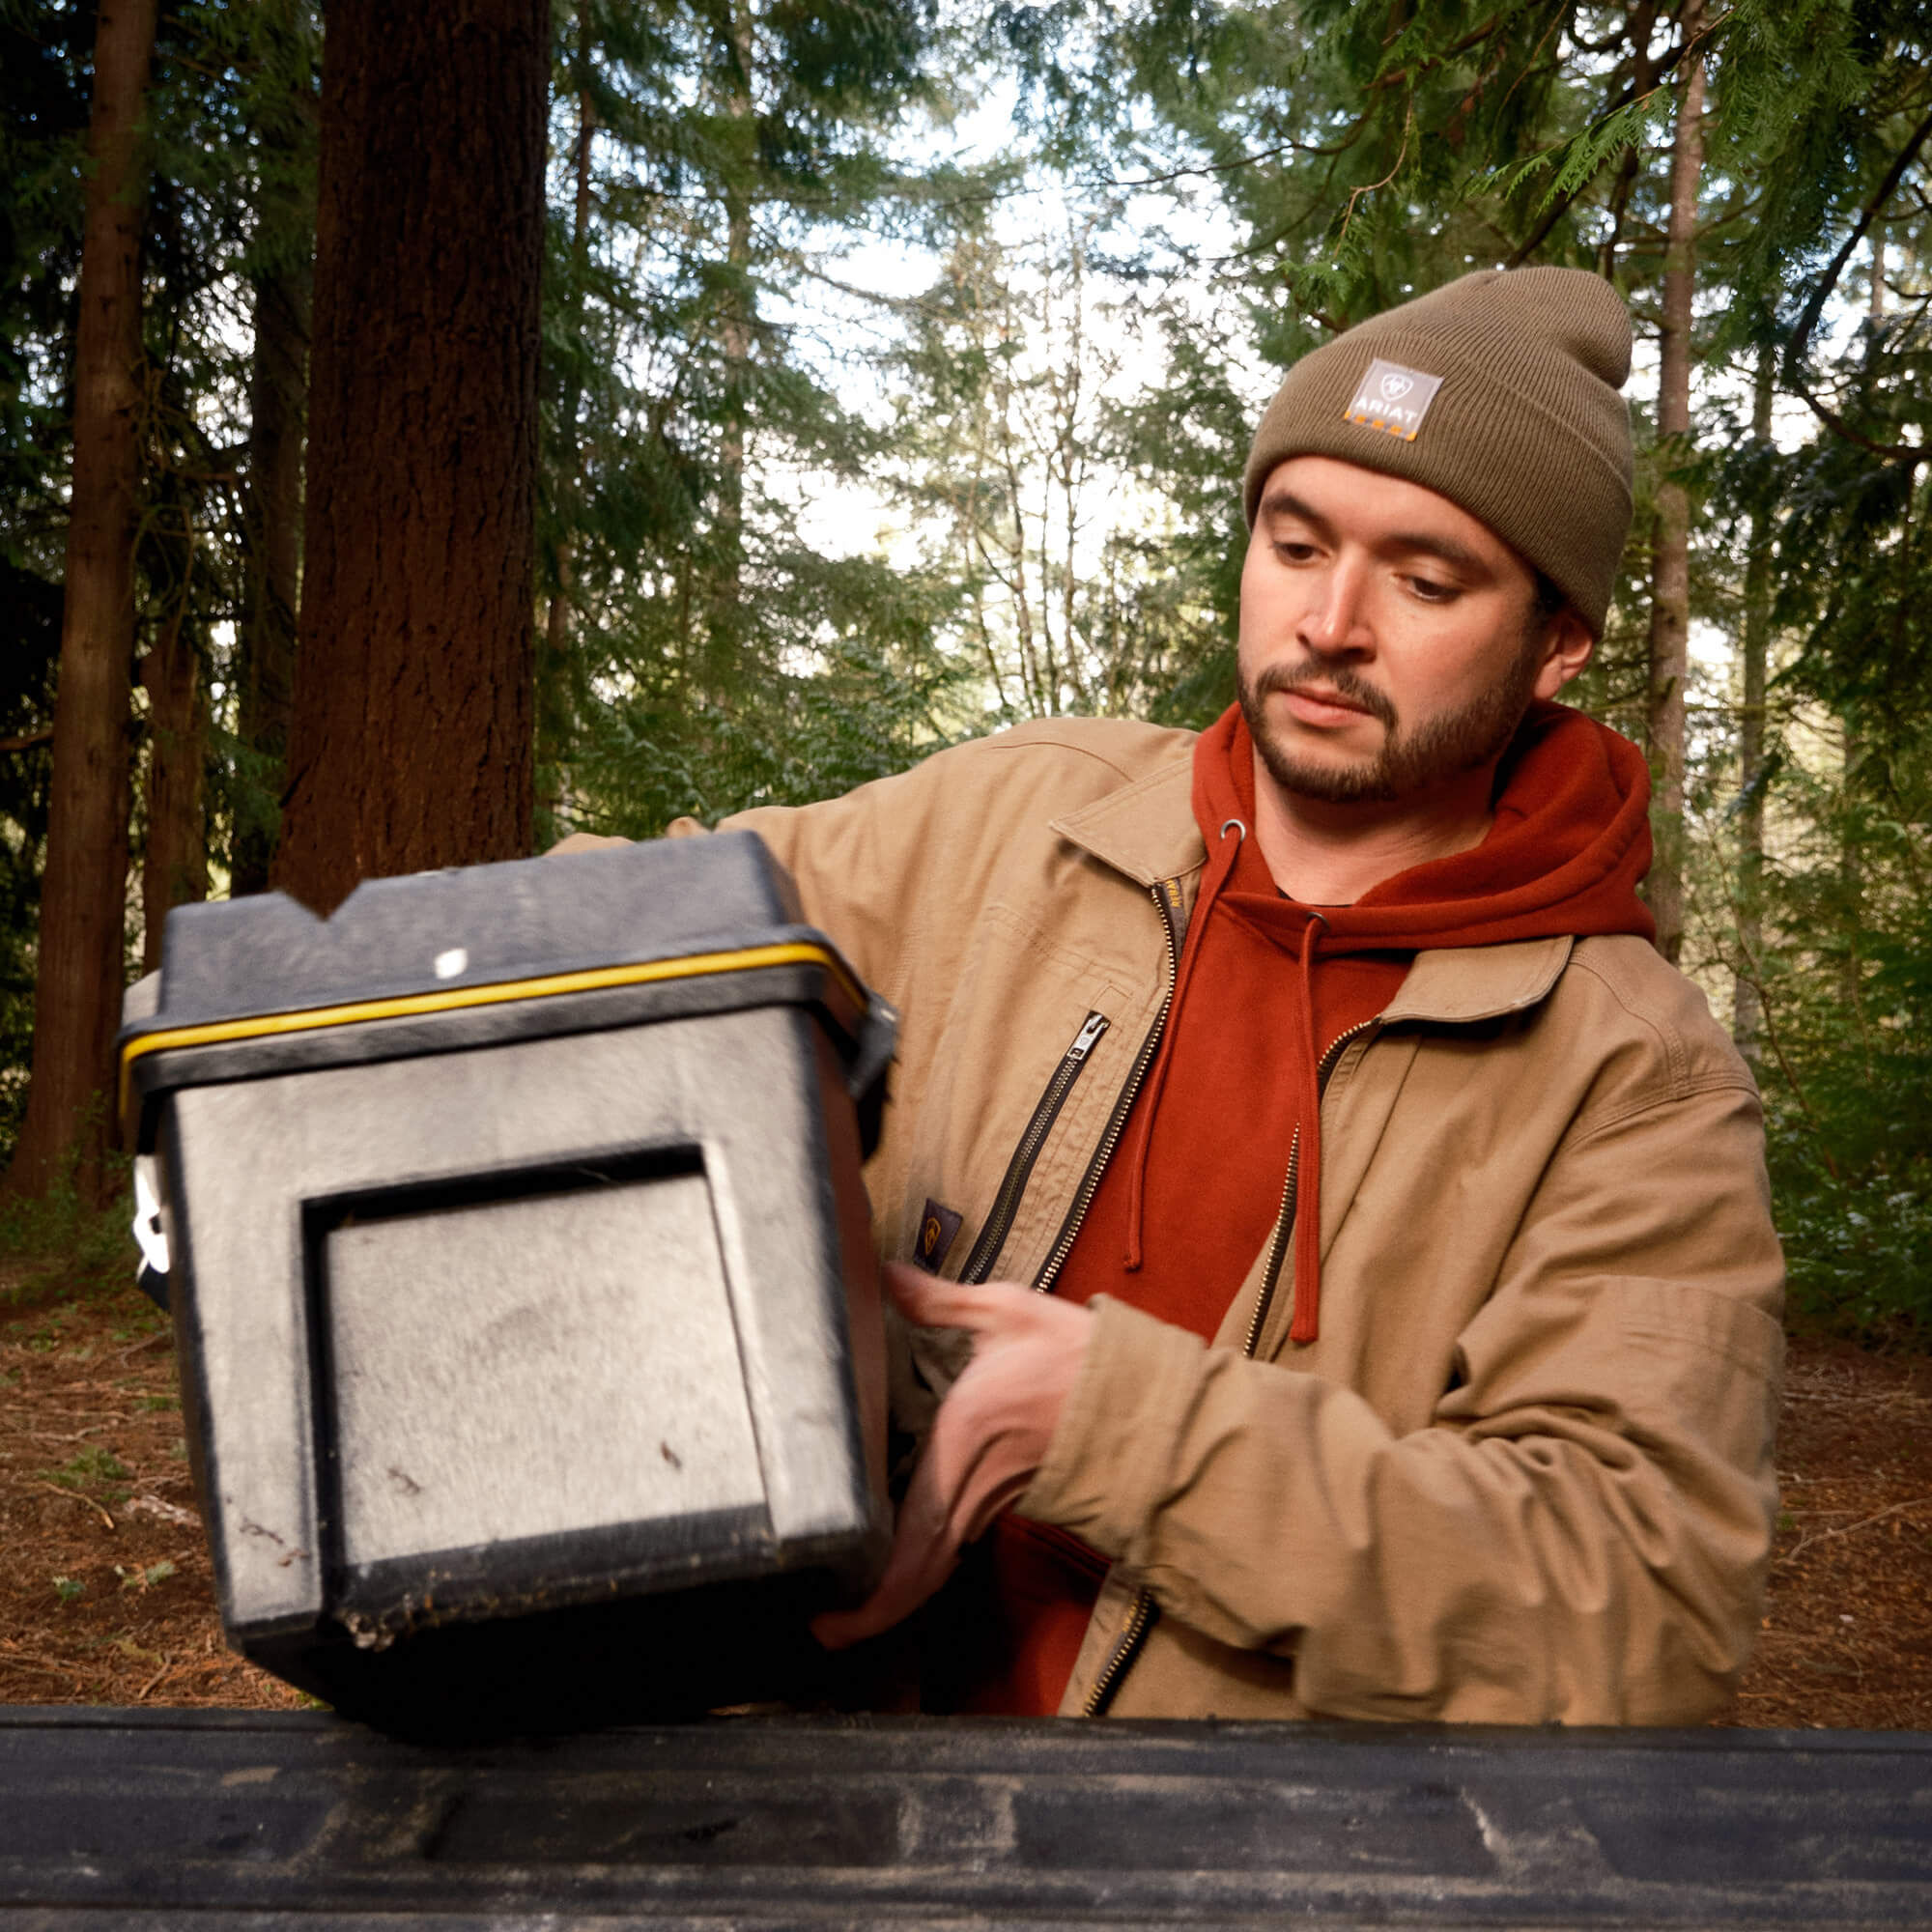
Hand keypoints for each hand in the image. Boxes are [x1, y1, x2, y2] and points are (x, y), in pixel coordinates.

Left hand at [813, 1261, 1092, 1649]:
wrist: (1153, 1398)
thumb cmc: (1080, 1357)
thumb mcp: (1009, 1313)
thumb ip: (939, 1300)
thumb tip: (884, 1273)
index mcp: (963, 1440)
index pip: (910, 1537)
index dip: (872, 1597)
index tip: (826, 1619)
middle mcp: (976, 1485)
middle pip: (920, 1573)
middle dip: (872, 1613)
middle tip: (824, 1630)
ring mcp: (997, 1500)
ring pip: (940, 1560)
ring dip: (897, 1585)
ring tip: (849, 1597)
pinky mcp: (1012, 1498)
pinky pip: (960, 1540)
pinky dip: (926, 1559)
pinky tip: (902, 1549)